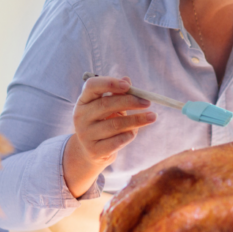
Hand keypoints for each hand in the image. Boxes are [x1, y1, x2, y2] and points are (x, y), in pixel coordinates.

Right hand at [64, 76, 155, 196]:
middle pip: (106, 104)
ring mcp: (85, 134)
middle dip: (129, 101)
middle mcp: (80, 116)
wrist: (91, 152)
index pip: (92, 86)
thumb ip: (118, 94)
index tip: (128, 86)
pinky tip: (134, 133)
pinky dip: (128, 136)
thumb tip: (127, 80)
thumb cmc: (103, 123)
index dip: (110, 83)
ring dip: (136, 120)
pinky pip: (116, 141)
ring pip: (115, 125)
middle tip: (147, 102)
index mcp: (83, 101)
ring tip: (152, 117)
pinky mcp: (94, 150)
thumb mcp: (109, 107)